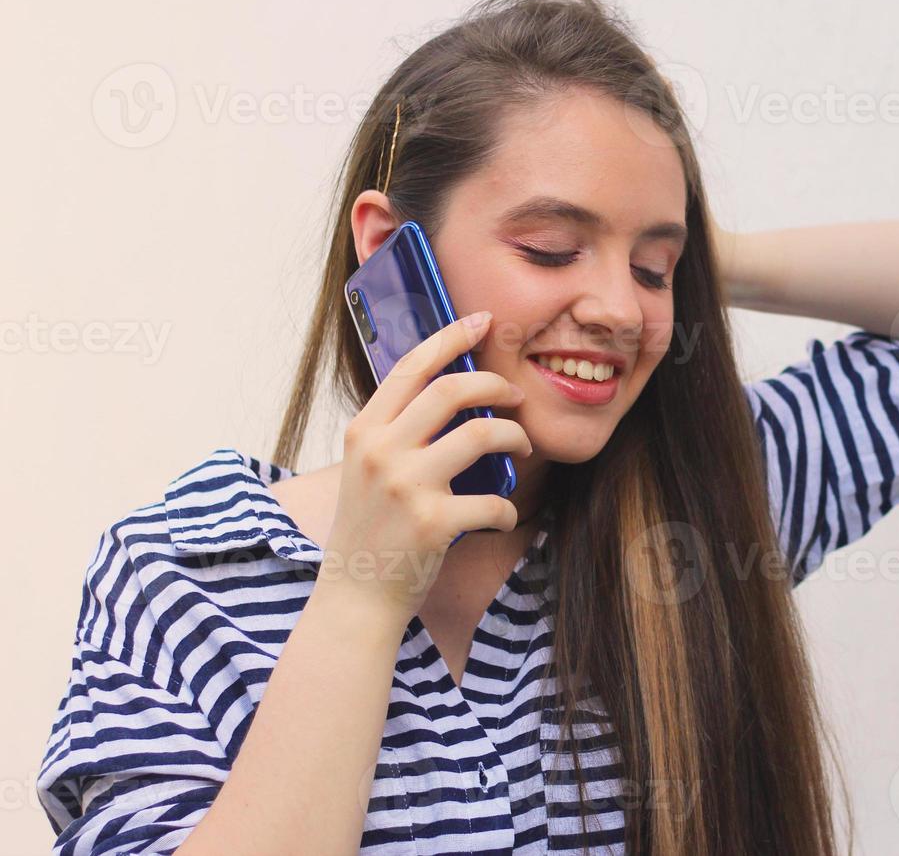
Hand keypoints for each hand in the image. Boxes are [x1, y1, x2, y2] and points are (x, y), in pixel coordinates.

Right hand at [319, 312, 533, 626]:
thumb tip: (451, 393)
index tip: (482, 321)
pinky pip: (493, 500)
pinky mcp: (433, 523)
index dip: (451, 337)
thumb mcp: (367, 469)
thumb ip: (398, 432)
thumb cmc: (371, 531)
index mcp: (364, 432)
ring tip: (522, 447)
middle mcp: (381, 452)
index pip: (411, 367)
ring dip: (515, 437)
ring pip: (482, 434)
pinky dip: (506, 507)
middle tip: (517, 395)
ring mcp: (406, 486)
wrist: (355, 598)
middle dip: (496, 385)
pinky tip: (500, 514)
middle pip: (452, 390)